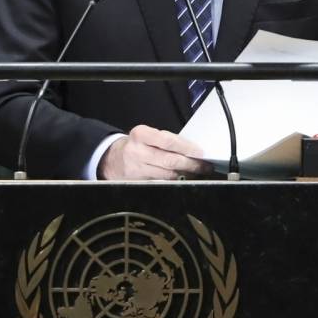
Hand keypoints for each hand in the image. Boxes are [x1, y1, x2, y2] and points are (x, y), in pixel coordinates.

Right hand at [98, 125, 212, 179]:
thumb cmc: (138, 145)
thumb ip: (167, 141)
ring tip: (198, 172)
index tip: (201, 152)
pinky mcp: (138, 183)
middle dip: (190, 164)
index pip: (168, 141)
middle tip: (205, 166)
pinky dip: (174, 181)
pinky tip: (183, 178)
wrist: (113, 160)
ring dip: (185, 174)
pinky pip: (161, 182)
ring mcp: (137, 169)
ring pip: (167, 175)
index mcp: (141, 134)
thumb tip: (193, 150)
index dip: (186, 148)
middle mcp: (137, 152)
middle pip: (169, 160)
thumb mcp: (148, 136)